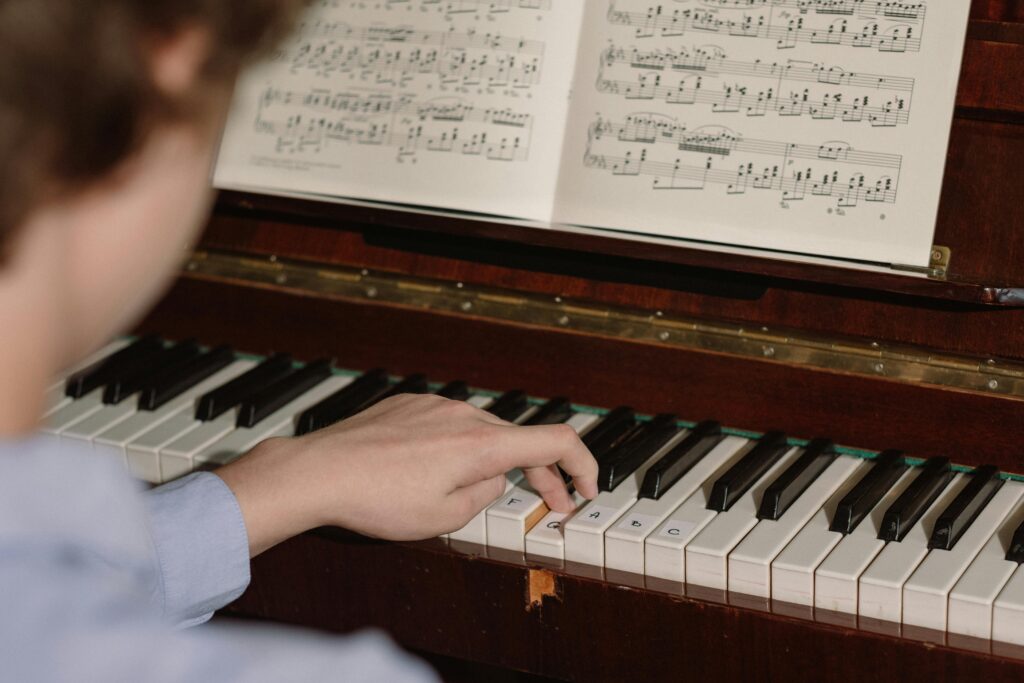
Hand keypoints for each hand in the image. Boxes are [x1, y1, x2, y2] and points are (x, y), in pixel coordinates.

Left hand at [216, 393, 598, 555]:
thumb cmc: (376, 499)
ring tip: (475, 492)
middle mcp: (464, 415)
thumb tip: (491, 481)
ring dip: (493, 460)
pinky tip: (434, 471)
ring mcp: (435, 405)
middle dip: (540, 473)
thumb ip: (483, 496)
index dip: (583, 465)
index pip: (556, 441)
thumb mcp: (444, 518)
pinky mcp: (410, 404)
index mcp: (482, 444)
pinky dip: (457, 447)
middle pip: (519, 439)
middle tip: (552, 501)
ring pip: (481, 432)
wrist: (319, 472)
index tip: (587, 487)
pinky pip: (448, 425)